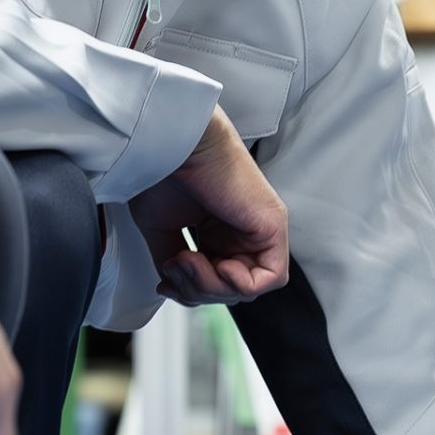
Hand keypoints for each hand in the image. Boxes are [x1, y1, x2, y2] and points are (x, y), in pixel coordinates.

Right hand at [126, 108, 289, 305]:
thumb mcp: (162, 230)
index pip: (213, 281)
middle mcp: (241, 228)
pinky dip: (241, 284)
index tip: (164, 278)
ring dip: (210, 286)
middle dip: (196, 290)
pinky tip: (219, 266)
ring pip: (246, 288)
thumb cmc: (162, 171)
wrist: (168, 144)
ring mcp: (259, 227)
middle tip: (173, 268)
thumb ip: (175, 264)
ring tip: (185, 259)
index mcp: (218, 228)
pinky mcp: (273, 224)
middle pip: (229, 290)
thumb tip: (176, 287)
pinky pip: (270, 277)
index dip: (188, 290)